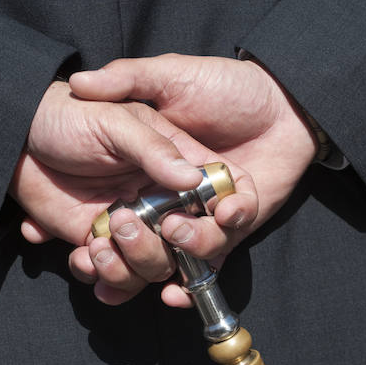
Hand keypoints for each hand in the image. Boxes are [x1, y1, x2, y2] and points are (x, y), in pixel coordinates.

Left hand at [11, 80, 257, 303]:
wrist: (15, 136)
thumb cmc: (69, 115)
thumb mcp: (114, 122)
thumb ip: (153, 149)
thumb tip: (190, 179)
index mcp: (176, 165)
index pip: (220, 199)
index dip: (225, 219)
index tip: (207, 224)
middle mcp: (161, 201)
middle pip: (190, 247)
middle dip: (164, 250)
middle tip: (126, 225)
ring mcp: (132, 225)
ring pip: (152, 268)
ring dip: (127, 268)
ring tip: (97, 246)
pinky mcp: (99, 242)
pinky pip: (112, 275)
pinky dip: (97, 274)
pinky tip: (80, 254)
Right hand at [68, 54, 317, 305]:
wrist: (285, 100)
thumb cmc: (226, 84)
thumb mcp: (170, 74)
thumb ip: (127, 78)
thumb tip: (79, 81)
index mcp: (153, 167)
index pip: (120, 205)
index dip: (100, 229)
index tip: (86, 240)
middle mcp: (174, 197)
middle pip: (144, 238)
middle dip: (132, 249)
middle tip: (128, 229)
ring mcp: (203, 216)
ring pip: (175, 254)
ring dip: (166, 256)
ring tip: (175, 230)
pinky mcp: (233, 231)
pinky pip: (210, 263)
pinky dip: (193, 282)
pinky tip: (176, 290)